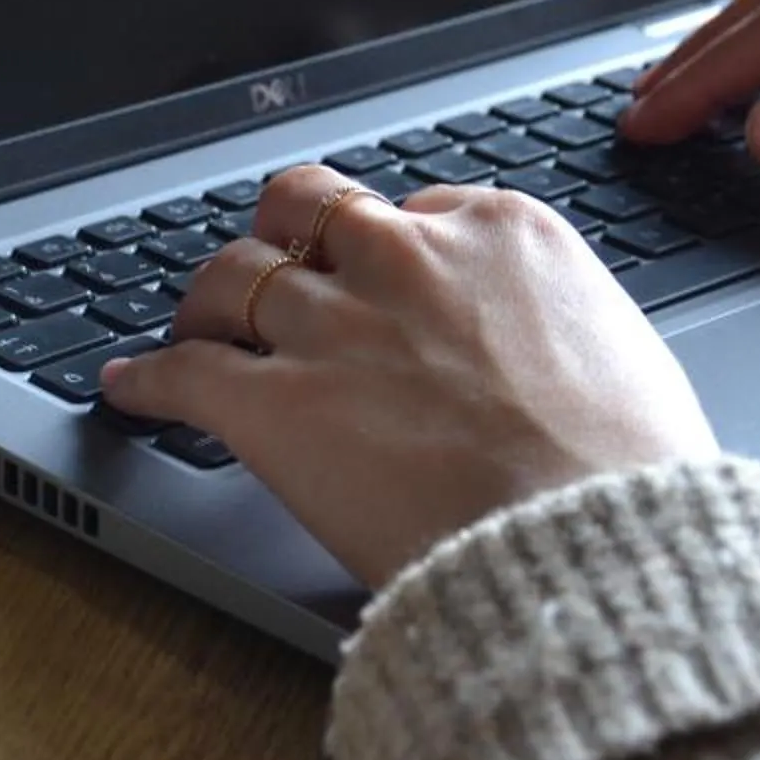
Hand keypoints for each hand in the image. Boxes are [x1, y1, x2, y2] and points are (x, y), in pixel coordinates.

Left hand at [99, 164, 717, 585]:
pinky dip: (148, 380)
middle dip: (282, 234)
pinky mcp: (273, 403)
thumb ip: (553, 323)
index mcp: (500, 233)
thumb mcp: (620, 352)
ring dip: (207, 303)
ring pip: (230, 275)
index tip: (376, 282)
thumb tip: (535, 349)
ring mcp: (334, 325)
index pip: (412, 208)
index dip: (385, 250)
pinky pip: (184, 372)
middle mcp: (407, 259)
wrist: (592, 550)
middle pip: (305, 209)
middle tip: (273, 268)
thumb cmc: (628, 476)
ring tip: (196, 328)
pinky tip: (131, 388)